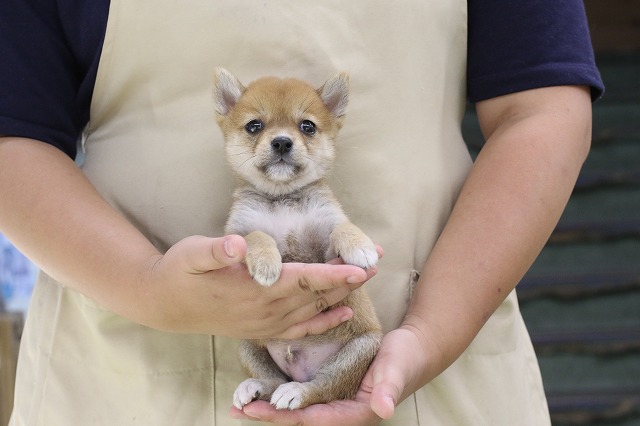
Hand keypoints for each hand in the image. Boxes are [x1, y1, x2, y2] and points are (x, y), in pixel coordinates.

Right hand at [138, 235, 378, 338]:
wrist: (165, 305)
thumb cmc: (179, 272)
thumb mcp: (192, 254)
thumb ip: (216, 251)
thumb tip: (237, 245)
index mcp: (254, 289)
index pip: (303, 280)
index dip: (333, 274)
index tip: (360, 266)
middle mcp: (265, 310)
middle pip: (316, 294)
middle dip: (349, 279)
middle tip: (377, 262)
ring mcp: (265, 324)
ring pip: (313, 311)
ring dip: (342, 296)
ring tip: (366, 280)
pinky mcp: (262, 330)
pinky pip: (300, 331)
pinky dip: (324, 323)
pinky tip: (342, 314)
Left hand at [229, 327, 428, 424]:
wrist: (412, 352)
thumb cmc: (405, 357)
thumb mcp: (397, 366)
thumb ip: (389, 387)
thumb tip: (385, 409)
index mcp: (357, 412)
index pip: (317, 418)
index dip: (289, 415)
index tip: (264, 410)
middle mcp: (343, 412)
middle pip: (301, 419)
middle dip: (270, 415)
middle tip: (239, 409)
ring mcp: (336, 405)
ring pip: (299, 411)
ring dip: (271, 409)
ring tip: (241, 405)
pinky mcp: (332, 394)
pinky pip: (303, 399)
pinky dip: (282, 397)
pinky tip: (263, 393)